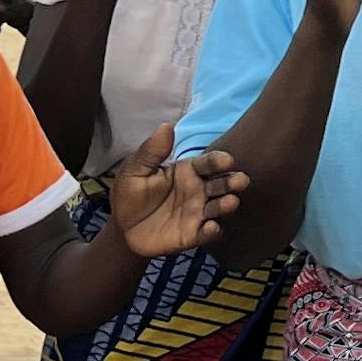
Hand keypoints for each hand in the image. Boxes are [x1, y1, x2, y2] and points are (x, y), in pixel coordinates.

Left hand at [103, 125, 245, 259]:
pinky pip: (207, 233)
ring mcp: (198, 213)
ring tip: (230, 202)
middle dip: (232, 182)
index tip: (227, 160)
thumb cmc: (131, 194)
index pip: (208, 163)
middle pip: (221, 184)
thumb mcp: (135, 169)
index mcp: (187, 172)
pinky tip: (211, 227)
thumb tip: (166, 125)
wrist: (122, 227)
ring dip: (227, 205)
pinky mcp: (193, 235)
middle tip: (240, 180)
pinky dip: (213, 231)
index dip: (218, 161)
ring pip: (219, 207)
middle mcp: (198, 191)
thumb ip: (151, 150)